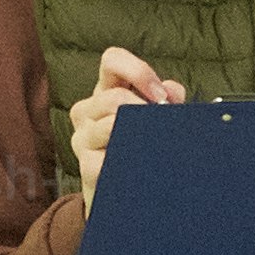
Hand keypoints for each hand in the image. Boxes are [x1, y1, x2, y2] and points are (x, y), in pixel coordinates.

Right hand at [68, 45, 186, 187]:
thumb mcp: (154, 118)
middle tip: (164, 126)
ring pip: (111, 125)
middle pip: (114, 97)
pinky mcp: (86, 167)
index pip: (112, 60)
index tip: (159, 93)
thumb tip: (172, 91)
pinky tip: (141, 166)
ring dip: (140, 135)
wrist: (122, 194)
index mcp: (105, 92)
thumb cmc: (140, 148)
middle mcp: (87, 111)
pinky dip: (131, 160)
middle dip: (144, 111)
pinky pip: (109, 157)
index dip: (137, 70)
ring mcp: (82, 139)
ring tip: (155, 146)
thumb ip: (166, 99)